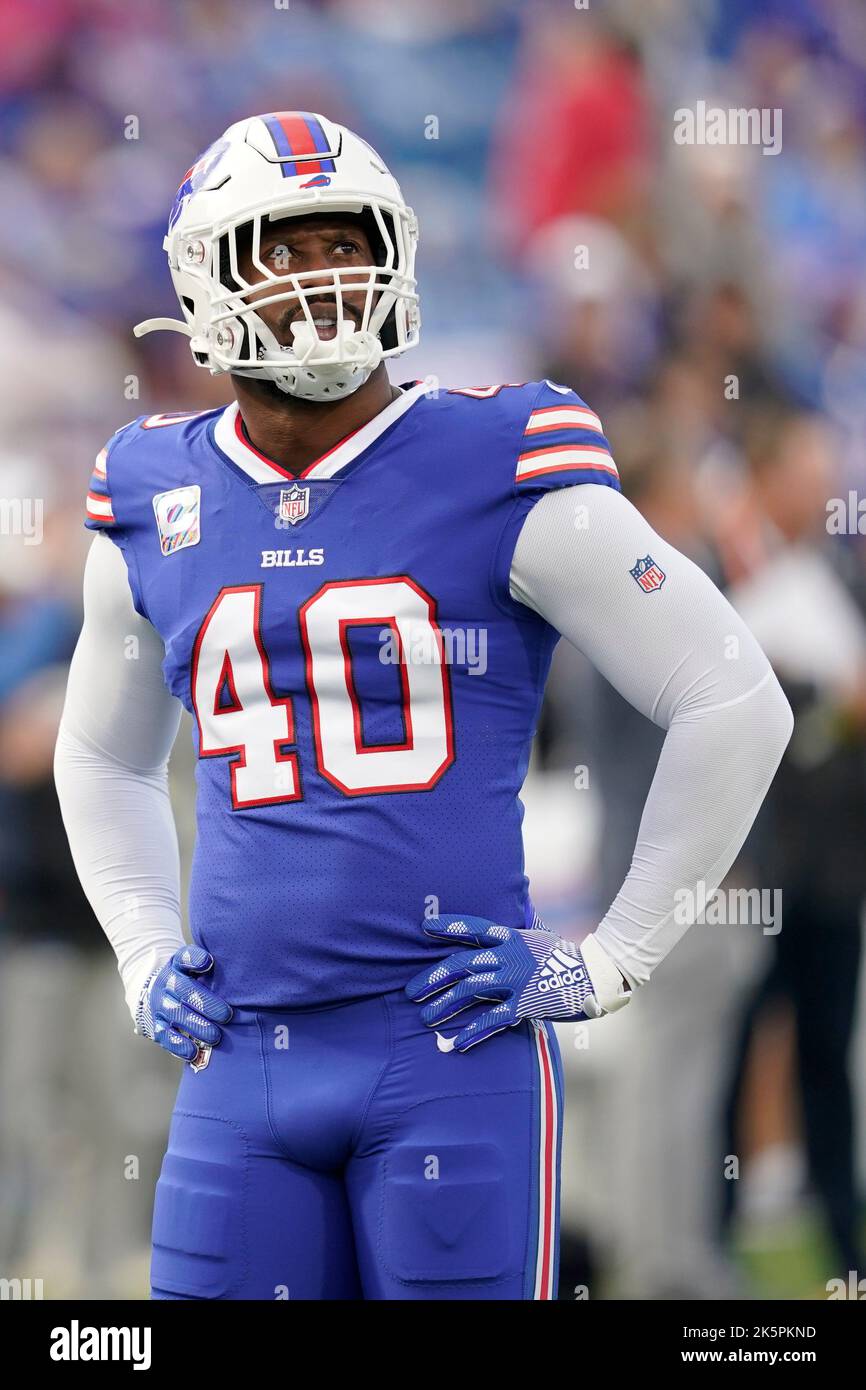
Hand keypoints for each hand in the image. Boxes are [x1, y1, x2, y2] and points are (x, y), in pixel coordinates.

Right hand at [136, 945, 231, 1061]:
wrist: (161, 994)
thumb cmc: (191, 981)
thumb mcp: (198, 968)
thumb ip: (216, 969)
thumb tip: (244, 971)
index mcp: (178, 965)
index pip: (184, 958)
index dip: (195, 959)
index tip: (208, 962)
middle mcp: (167, 983)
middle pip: (184, 990)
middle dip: (206, 1003)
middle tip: (227, 1015)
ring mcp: (160, 1005)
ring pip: (176, 1014)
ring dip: (196, 1026)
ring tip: (215, 1036)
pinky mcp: (157, 1026)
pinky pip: (166, 1036)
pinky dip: (180, 1045)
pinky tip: (193, 1052)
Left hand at [405, 914, 630, 1051]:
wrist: (595, 977)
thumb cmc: (565, 960)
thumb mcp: (537, 941)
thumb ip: (512, 942)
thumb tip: (490, 942)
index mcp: (512, 938)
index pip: (475, 929)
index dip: (450, 926)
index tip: (426, 927)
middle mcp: (510, 956)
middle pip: (463, 963)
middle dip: (434, 977)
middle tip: (411, 992)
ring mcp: (517, 980)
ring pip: (470, 991)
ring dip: (445, 1005)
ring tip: (426, 1017)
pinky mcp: (525, 1004)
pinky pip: (493, 1019)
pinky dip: (473, 1031)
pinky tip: (458, 1042)